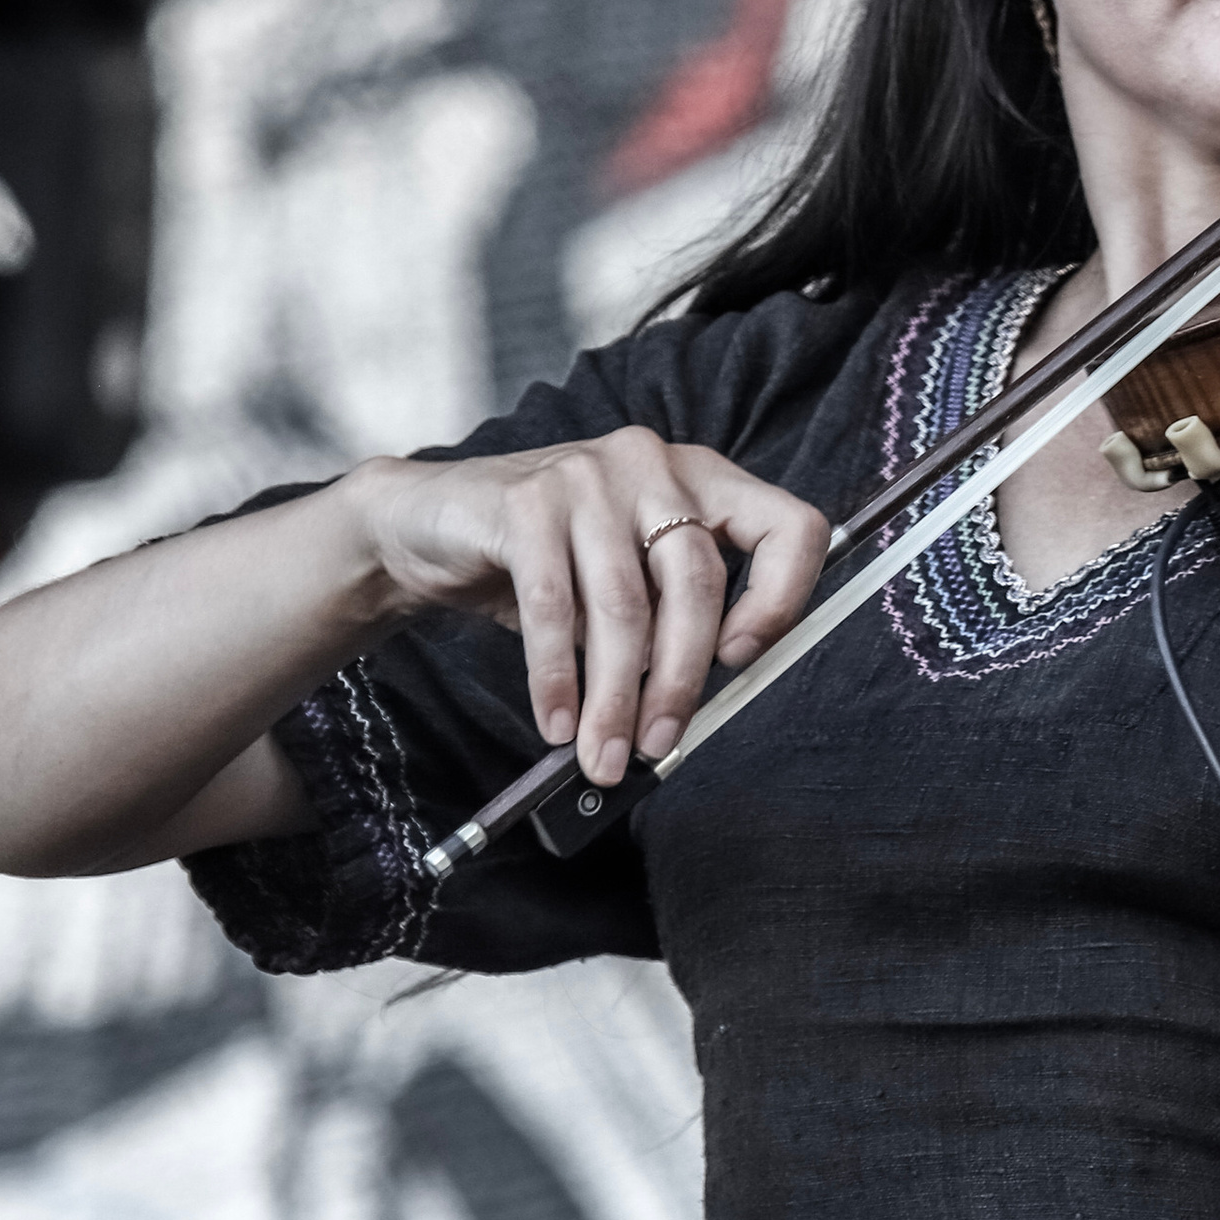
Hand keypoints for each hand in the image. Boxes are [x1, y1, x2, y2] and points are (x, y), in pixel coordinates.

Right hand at [343, 431, 828, 783]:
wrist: (429, 523)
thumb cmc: (545, 564)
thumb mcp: (623, 588)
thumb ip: (667, 629)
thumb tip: (688, 719)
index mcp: (703, 480)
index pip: (789, 528)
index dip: (782, 600)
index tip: (742, 662)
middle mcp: (655, 464)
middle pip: (698, 583)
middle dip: (680, 680)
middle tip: (657, 746)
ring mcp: (590, 474)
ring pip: (624, 605)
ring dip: (614, 696)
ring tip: (602, 754)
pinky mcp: (527, 500)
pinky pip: (552, 607)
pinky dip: (555, 677)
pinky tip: (557, 721)